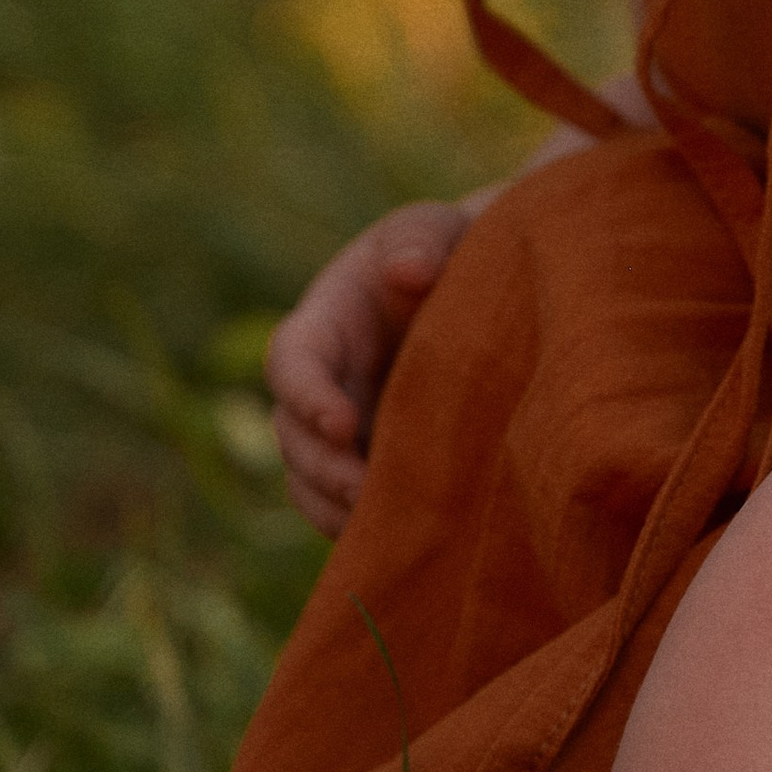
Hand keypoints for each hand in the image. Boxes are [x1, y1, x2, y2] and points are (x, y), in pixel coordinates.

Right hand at [264, 201, 470, 531]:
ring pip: (308, 480)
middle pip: (292, 434)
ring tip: (382, 527)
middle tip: (368, 494)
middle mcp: (320, 383)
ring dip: (334, 506)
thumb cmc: (449, 252)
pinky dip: (356, 527)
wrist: (480, 296)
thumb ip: (421, 241)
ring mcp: (339, 430)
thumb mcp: (434, 231)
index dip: (306, 395)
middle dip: (324, 468)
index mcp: (324, 323)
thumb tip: (410, 271)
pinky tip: (398, 541)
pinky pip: (339, 505)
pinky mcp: (365, 463)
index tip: (343, 423)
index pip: (292, 360)